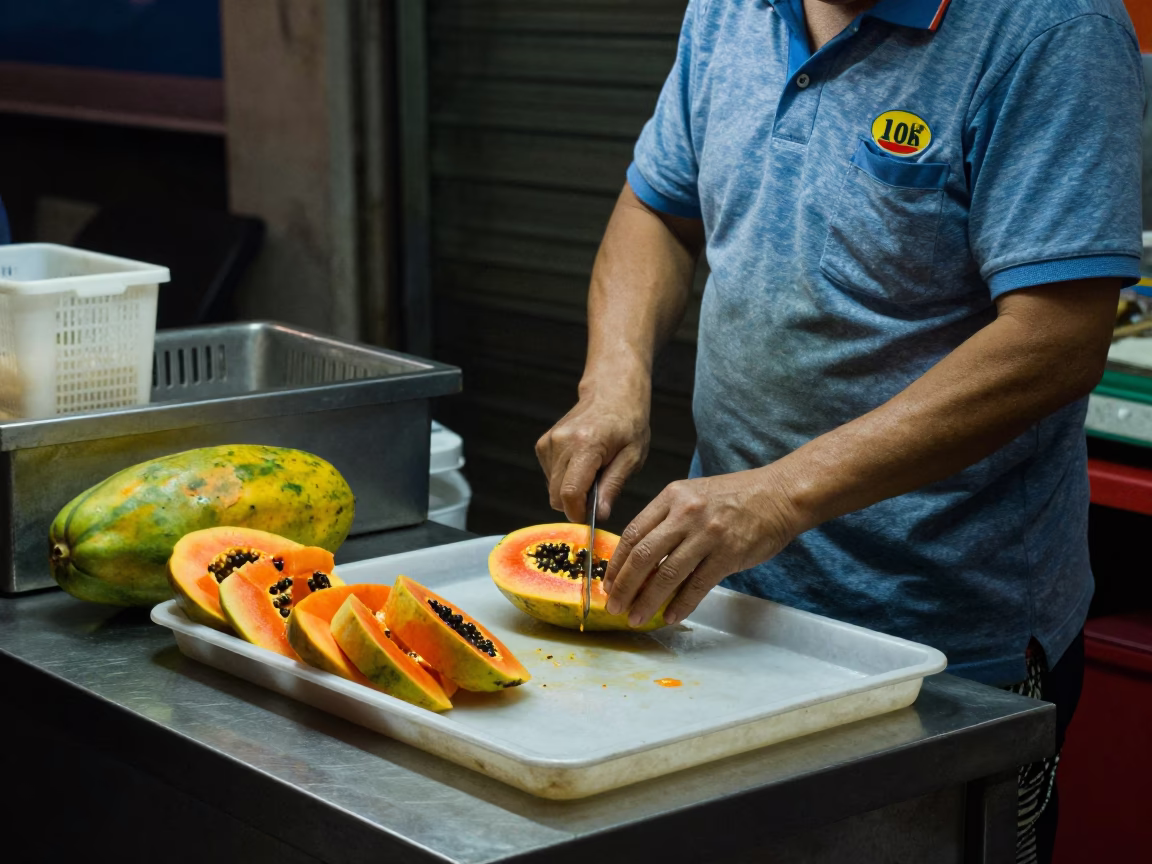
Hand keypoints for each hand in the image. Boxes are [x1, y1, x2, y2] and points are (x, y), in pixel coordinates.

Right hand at [536, 379, 650, 522]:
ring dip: (571, 490)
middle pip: (556, 495)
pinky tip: (582, 465)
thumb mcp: (632, 457)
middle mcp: (561, 442)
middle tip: (599, 494)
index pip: (570, 492)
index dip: (578, 513)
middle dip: (576, 504)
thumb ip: (613, 486)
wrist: (612, 394)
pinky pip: (550, 477)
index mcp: (586, 444)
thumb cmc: (628, 423)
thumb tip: (599, 514)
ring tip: (594, 472)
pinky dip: (565, 479)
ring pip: (552, 488)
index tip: (591, 519)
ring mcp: (549, 442)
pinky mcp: (543, 444)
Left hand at [603, 467, 808, 625]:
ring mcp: (708, 534)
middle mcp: (686, 513)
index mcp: (671, 497)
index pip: (632, 533)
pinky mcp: (728, 554)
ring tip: (636, 617)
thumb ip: (667, 521)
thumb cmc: (736, 497)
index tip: (607, 584)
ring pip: (667, 574)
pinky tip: (670, 616)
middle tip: (614, 606)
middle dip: (624, 586)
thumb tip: (640, 560)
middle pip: (642, 555)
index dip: (616, 563)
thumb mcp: (693, 496)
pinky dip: (681, 604)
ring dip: (647, 601)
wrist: (779, 494)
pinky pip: (697, 585)